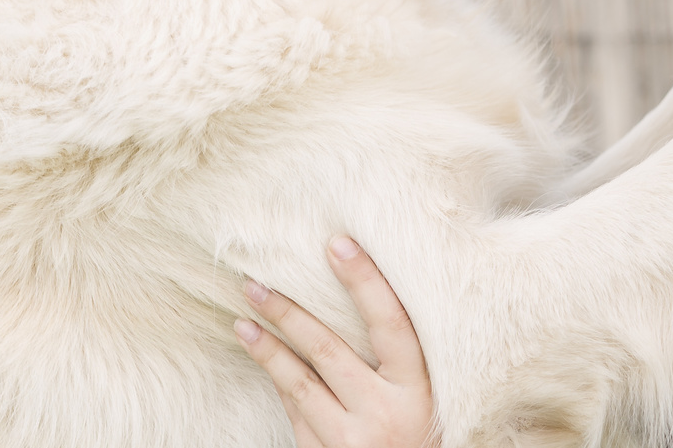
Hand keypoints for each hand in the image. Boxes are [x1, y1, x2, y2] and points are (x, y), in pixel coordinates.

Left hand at [235, 237, 437, 447]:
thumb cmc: (430, 431)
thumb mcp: (430, 392)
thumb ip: (405, 356)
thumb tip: (366, 293)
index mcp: (418, 386)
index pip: (390, 321)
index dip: (364, 280)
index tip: (336, 244)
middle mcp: (384, 412)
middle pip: (327, 349)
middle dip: (288, 312)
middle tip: (256, 282)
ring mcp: (352, 440)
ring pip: (299, 384)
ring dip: (267, 349)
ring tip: (242, 320)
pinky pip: (297, 413)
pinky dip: (281, 381)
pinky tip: (264, 356)